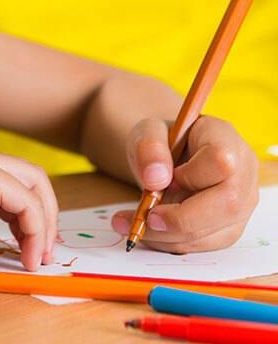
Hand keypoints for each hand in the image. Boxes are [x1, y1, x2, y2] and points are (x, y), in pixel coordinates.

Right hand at [0, 145, 57, 271]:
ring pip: (33, 183)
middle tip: (43, 249)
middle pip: (27, 175)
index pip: (5, 177)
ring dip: (43, 223)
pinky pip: (27, 201)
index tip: (28, 242)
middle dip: (44, 213)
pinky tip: (27, 253)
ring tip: (37, 256)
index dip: (24, 211)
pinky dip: (36, 229)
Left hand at [112, 116, 258, 252]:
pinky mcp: (230, 226)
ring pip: (217, 232)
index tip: (166, 179)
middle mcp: (243, 171)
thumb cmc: (161, 142)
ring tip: (135, 226)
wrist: (166, 158)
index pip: (221, 161)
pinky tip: (150, 232)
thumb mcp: (146, 133)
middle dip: (182, 219)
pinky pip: (206, 244)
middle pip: (228, 204)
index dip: (192, 175)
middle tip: (146, 218)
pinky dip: (173, 242)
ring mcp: (242, 202)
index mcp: (224, 137)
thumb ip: (148, 147)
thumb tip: (156, 180)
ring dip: (171, 236)